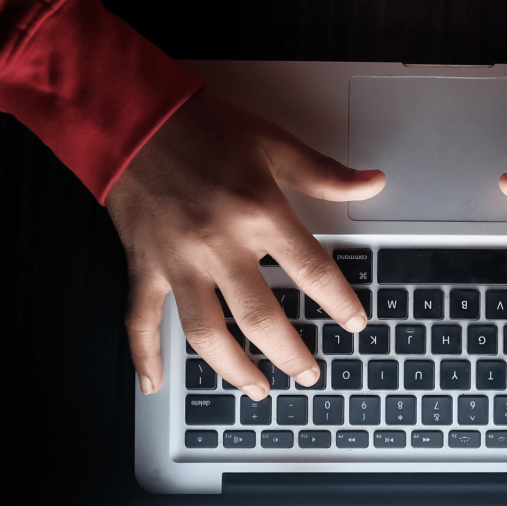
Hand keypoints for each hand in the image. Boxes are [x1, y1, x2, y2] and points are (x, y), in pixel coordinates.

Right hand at [106, 89, 384, 398]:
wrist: (133, 116)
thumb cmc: (203, 127)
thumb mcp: (273, 143)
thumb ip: (325, 173)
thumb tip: (373, 183)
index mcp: (259, 213)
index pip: (312, 272)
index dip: (340, 303)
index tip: (355, 323)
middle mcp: (219, 245)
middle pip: (262, 318)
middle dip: (291, 354)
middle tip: (310, 374)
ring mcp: (178, 261)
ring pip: (207, 333)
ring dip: (235, 369)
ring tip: (258, 390)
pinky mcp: (144, 266)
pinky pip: (140, 321)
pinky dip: (145, 355)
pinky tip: (156, 384)